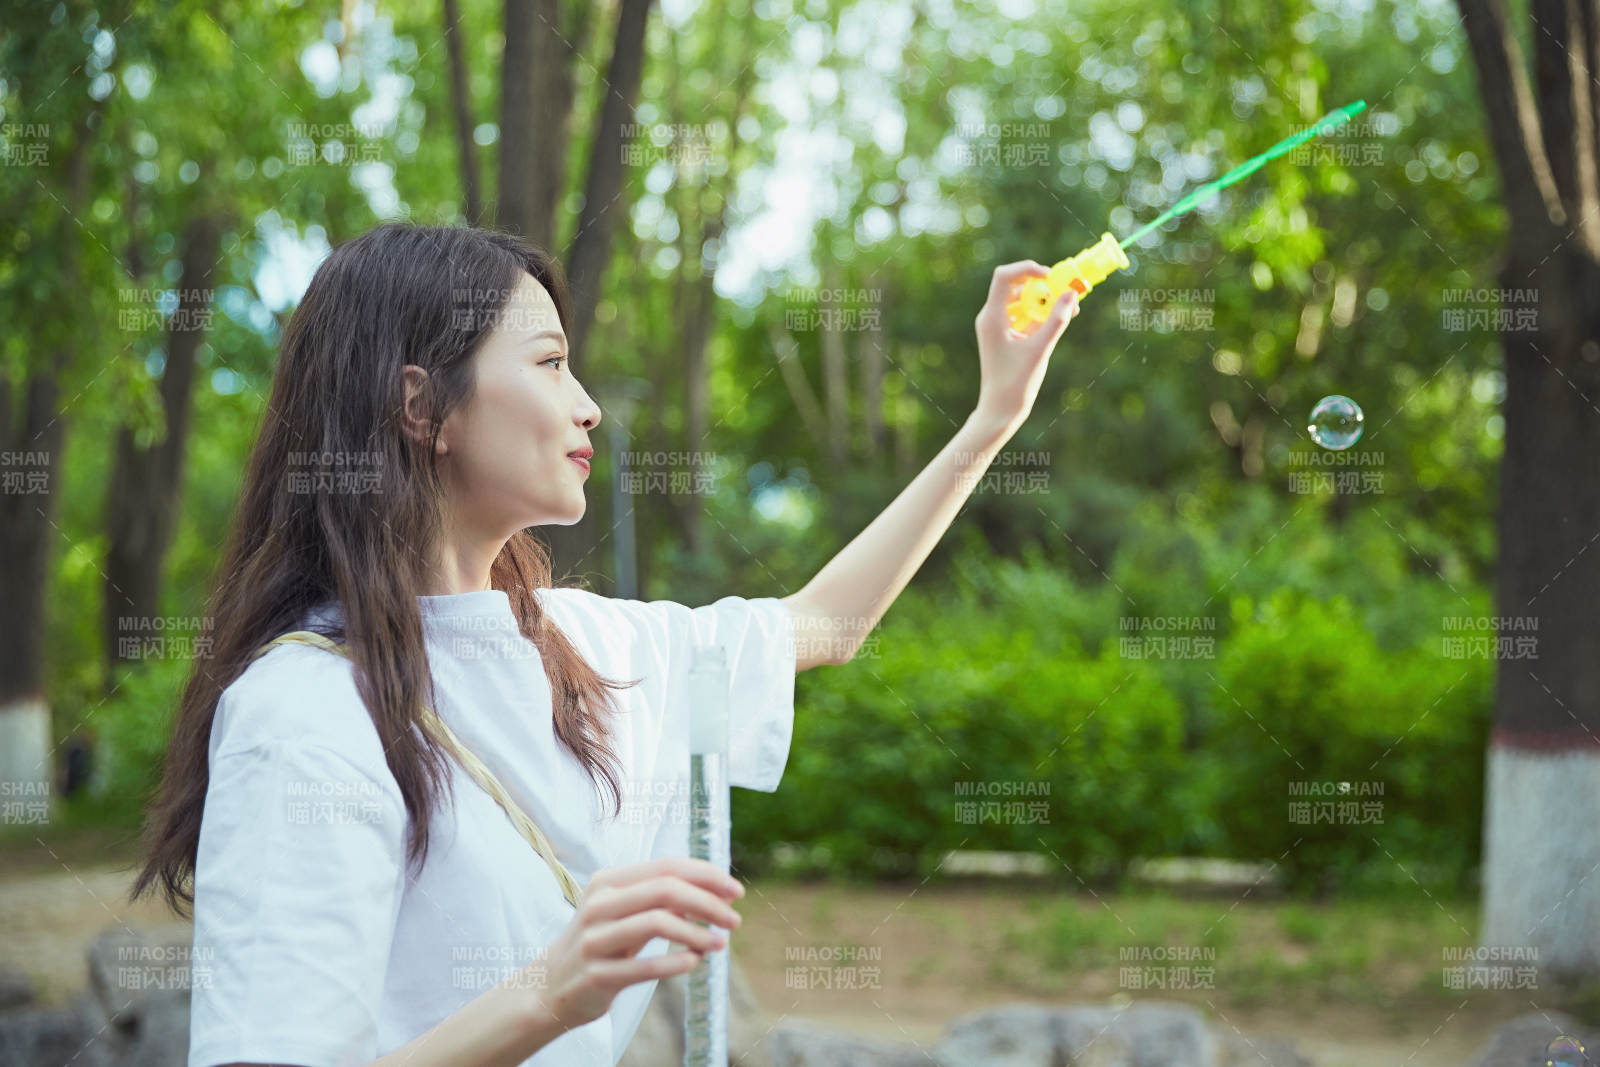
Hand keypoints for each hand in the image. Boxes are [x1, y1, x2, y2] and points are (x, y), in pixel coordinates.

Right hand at [520, 857, 743, 1037]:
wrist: (551, 985)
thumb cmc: (602, 942)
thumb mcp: (626, 912)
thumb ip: (665, 900)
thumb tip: (720, 892)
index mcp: (608, 881)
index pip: (667, 867)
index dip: (706, 875)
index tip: (736, 890)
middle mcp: (598, 904)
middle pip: (665, 890)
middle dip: (708, 902)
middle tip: (735, 919)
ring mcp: (594, 939)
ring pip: (656, 923)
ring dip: (697, 932)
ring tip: (719, 943)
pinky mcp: (596, 974)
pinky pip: (643, 967)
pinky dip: (675, 963)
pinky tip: (694, 961)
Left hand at [972, 260, 1080, 434]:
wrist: (1000, 410)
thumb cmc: (1016, 383)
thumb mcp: (1041, 349)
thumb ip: (1057, 320)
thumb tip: (1072, 295)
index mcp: (992, 318)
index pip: (1004, 277)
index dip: (1027, 269)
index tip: (1050, 275)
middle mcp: (991, 318)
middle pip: (1014, 286)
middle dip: (1041, 284)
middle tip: (1066, 289)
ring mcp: (997, 327)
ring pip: (1021, 300)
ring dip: (1043, 300)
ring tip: (1069, 308)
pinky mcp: (1005, 336)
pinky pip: (1023, 315)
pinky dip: (1040, 314)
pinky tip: (1060, 318)